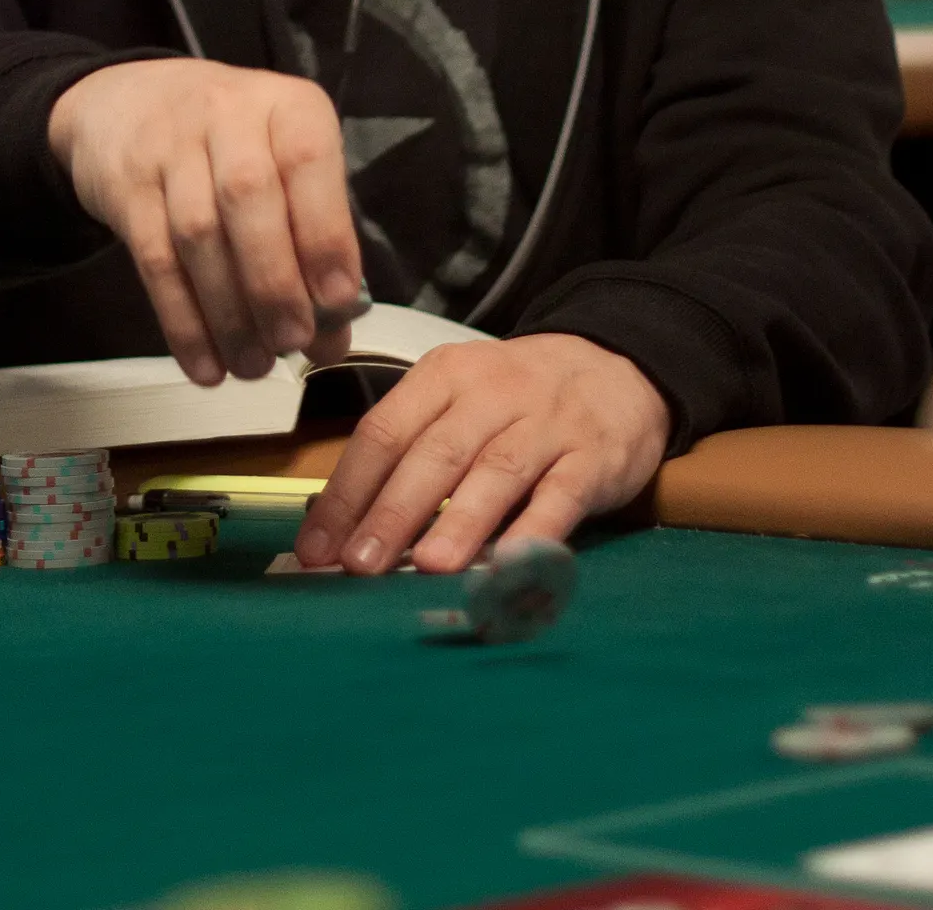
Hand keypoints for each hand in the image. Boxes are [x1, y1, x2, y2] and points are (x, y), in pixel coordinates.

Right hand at [48, 58, 362, 386]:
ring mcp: (168, 147)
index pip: (307, 160)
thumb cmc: (233, 142)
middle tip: (292, 342)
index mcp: (285, 106)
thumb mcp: (282, 164)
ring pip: (198, 235)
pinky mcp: (125, 187)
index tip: (338, 300)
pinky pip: (154, 262)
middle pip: (248, 197)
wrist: (128, 101)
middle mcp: (227, 114)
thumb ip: (312, 239)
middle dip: (274, 281)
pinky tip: (206, 366)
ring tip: (253, 367)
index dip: (324, 232)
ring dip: (229, 313)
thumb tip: (333, 335)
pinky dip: (182, 322)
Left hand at [293, 333, 669, 574]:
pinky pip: (562, 496)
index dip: (347, 491)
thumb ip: (411, 451)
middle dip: (393, 511)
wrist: (616, 367)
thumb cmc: (517, 399)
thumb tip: (345, 525)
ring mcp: (546, 423)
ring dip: (461, 520)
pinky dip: (537, 531)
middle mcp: (491, 393)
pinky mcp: (593, 457)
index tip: (316, 548)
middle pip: (435, 452)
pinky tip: (513, 563)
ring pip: (496, 471)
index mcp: (444, 376)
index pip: (384, 430)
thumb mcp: (459, 400)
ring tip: (430, 566)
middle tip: (360, 565)